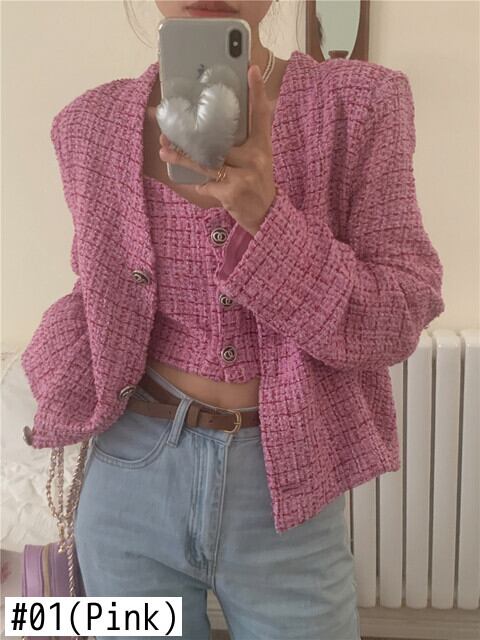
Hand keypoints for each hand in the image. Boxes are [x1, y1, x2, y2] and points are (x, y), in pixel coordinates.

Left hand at [159, 64, 277, 235]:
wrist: (266, 216)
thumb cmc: (256, 183)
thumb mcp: (257, 160)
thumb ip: (241, 143)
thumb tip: (210, 127)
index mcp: (262, 145)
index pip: (261, 114)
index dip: (257, 91)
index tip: (250, 69)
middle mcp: (256, 157)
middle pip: (219, 139)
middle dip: (193, 135)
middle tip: (168, 127)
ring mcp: (245, 175)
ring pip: (207, 162)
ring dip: (183, 157)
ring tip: (165, 150)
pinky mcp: (233, 191)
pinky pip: (207, 183)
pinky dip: (201, 184)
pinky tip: (198, 184)